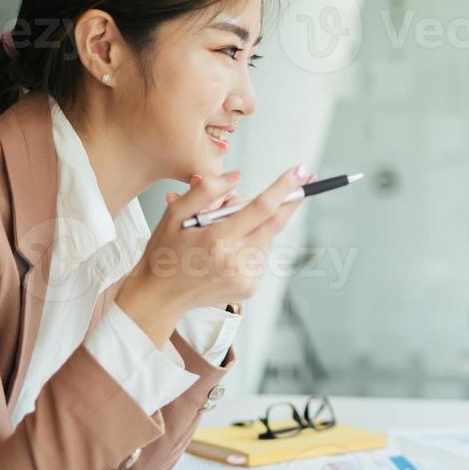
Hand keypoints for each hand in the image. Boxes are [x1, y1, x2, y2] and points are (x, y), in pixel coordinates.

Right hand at [116, 166, 312, 345]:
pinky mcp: (249, 288)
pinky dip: (252, 244)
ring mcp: (245, 278)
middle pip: (275, 224)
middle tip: (309, 179)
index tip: (301, 172)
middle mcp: (235, 262)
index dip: (283, 188)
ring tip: (227, 229)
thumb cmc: (164, 252)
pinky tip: (229, 250)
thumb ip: (206, 191)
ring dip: (259, 225)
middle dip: (293, 200)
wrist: (160, 297)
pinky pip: (260, 256)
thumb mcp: (174, 214)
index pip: (260, 209)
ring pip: (267, 238)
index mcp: (216, 241)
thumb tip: (237, 177)